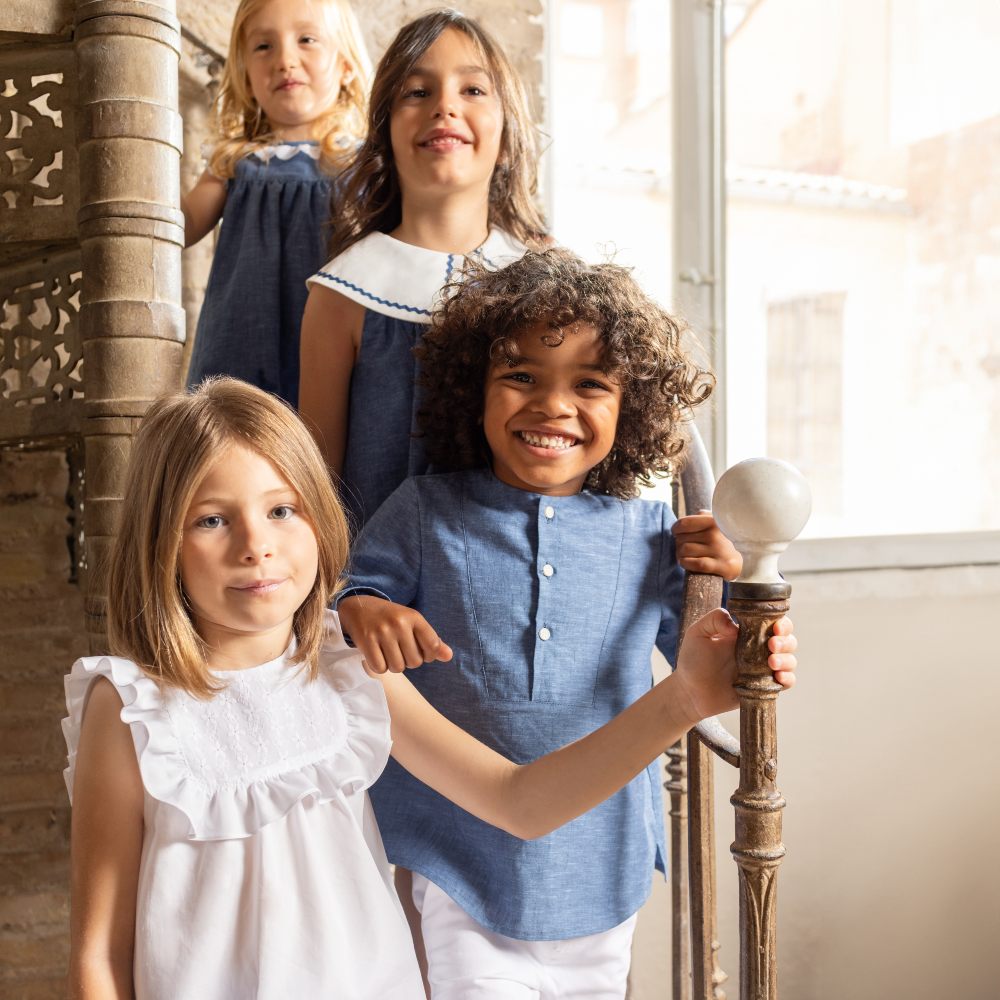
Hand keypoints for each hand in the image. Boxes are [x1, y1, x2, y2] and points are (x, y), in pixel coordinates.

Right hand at [338, 595, 452, 673]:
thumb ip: (431, 641)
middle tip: (400, 649)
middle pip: (415, 662)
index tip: (421, 651)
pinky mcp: (366, 641)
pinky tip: (377, 654)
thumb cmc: (391, 618)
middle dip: (409, 661)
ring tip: (389, 652)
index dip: (429, 655)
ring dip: (394, 665)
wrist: (359, 607)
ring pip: (397, 667)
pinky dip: (379, 666)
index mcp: (414, 617)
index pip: (433, 645)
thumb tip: (448, 656)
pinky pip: (380, 668)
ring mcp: (382, 632)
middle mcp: (399, 623)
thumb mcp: (413, 623)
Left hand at [670, 609, 796, 725]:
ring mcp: (762, 669)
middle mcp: (758, 649)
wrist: (689, 692)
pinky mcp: (763, 687)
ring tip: (771, 662)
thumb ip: (714, 619)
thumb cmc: (693, 660)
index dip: (781, 623)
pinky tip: (778, 677)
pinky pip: (786, 683)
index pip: (773, 622)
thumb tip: (735, 624)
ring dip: (787, 660)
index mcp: (747, 633)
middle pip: (787, 640)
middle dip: (785, 641)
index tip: (775, 627)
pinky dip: (788, 679)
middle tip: (771, 645)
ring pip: (789, 660)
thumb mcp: (697, 633)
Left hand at [672, 510, 742, 580]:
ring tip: (687, 556)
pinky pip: (695, 563)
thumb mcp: (714, 523)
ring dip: (680, 555)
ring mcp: (719, 550)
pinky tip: (688, 563)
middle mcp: (715, 534)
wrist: (739, 560)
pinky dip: (686, 563)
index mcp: (713, 521)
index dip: (676, 529)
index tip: (677, 533)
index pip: (683, 523)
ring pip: (684, 551)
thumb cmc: (720, 540)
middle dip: (679, 544)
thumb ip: (700, 517)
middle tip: (686, 548)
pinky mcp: (721, 565)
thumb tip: (681, 523)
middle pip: (681, 539)